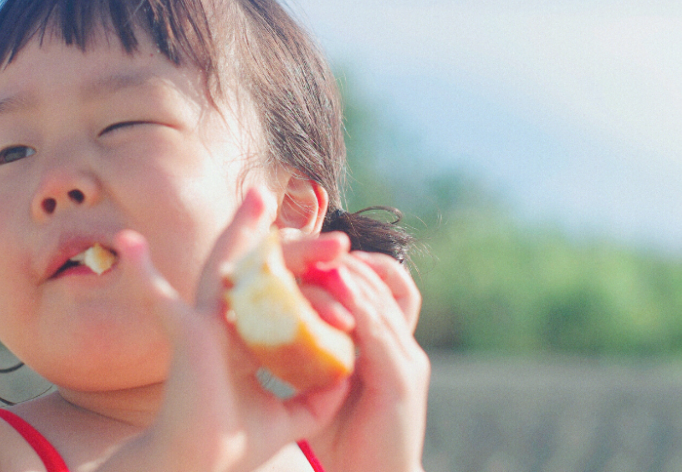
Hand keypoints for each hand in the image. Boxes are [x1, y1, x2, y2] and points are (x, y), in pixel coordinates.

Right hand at [107, 188, 349, 471]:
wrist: (195, 466)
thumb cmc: (231, 447)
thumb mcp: (289, 419)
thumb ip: (317, 398)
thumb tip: (348, 375)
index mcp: (248, 339)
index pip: (285, 298)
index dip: (315, 285)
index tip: (346, 271)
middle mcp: (224, 323)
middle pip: (264, 275)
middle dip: (300, 252)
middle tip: (338, 236)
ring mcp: (201, 323)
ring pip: (228, 268)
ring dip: (243, 231)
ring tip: (259, 196)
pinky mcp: (185, 333)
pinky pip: (163, 296)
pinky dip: (144, 272)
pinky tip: (129, 242)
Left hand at [298, 248, 430, 471]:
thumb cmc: (345, 441)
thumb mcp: (326, 386)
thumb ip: (312, 354)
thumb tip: (274, 325)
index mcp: (388, 344)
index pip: (376, 285)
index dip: (344, 263)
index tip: (304, 249)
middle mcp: (402, 345)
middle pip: (382, 281)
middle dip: (342, 258)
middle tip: (305, 240)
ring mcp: (407, 360)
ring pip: (379, 300)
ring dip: (347, 274)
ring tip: (313, 254)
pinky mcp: (402, 380)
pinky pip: (380, 331)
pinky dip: (356, 305)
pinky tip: (331, 288)